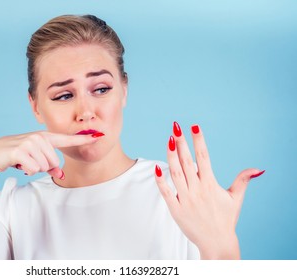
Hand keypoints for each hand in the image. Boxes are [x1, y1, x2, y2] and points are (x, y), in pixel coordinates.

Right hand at [0, 131, 102, 204]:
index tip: (98, 135)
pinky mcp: (21, 150)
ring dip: (33, 168)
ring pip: (45, 166)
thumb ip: (49, 166)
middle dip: (42, 166)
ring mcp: (30, 142)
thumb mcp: (34, 159)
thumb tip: (61, 174)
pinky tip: (17, 164)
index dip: (83, 138)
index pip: (67, 139)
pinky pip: (34, 168)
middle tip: (28, 161)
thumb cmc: (15, 156)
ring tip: (22, 161)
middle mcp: (39, 137)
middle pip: (54, 162)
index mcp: (44, 137)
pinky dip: (26, 170)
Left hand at [155, 122, 263, 258]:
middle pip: (187, 162)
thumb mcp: (236, 198)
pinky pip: (166, 192)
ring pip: (176, 173)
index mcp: (211, 184)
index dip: (198, 140)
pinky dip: (161, 180)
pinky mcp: (176, 209)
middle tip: (175, 127)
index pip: (204, 157)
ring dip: (171, 156)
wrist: (216, 243)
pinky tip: (156, 167)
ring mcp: (185, 199)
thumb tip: (257, 169)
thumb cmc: (226, 219)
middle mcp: (198, 190)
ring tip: (168, 140)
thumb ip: (243, 180)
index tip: (194, 126)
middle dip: (181, 143)